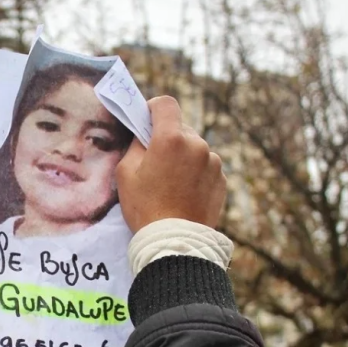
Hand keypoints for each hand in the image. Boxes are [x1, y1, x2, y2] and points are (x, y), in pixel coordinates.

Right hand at [115, 96, 226, 232]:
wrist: (174, 242)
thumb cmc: (144, 207)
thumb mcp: (126, 173)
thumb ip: (135, 146)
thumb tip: (144, 135)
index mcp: (171, 139)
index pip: (165, 104)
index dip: (153, 108)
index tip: (146, 121)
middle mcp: (197, 144)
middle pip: (180, 128)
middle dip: (166, 139)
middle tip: (154, 162)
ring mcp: (213, 162)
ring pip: (194, 148)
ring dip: (183, 157)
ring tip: (170, 183)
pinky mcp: (221, 179)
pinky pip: (205, 166)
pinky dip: (195, 173)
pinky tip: (183, 193)